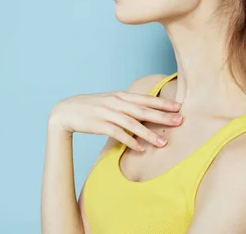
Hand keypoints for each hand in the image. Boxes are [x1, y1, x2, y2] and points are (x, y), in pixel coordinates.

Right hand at [48, 91, 183, 150]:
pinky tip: (140, 148)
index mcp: (120, 96)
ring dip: (149, 134)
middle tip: (179, 121)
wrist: (66, 111)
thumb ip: (126, 104)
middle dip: (162, 116)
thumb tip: (144, 108)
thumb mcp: (110, 101)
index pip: (145, 99)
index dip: (162, 103)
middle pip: (143, 110)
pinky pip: (118, 134)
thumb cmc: (91, 107)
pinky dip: (130, 141)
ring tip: (162, 143)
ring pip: (132, 124)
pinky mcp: (99, 124)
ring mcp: (107, 113)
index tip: (179, 107)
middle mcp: (116, 102)